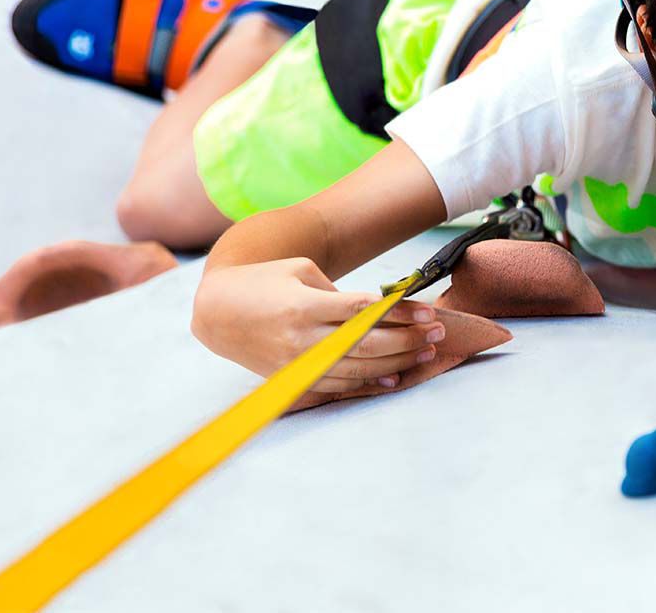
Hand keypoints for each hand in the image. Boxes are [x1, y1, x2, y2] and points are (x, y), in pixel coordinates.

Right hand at [191, 257, 444, 407]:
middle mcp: (301, 337)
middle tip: (439, 330)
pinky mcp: (292, 378)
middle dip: (409, 338)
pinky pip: (338, 385)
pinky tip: (395, 375)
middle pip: (367, 343)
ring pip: (358, 368)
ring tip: (427, 350)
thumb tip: (379, 310)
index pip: (362, 312)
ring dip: (397, 361)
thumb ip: (339, 291)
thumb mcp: (299, 269)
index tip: (428, 311)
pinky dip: (369, 382)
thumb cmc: (263, 281)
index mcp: (303, 304)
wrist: (216, 312)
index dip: (400, 314)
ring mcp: (297, 362)